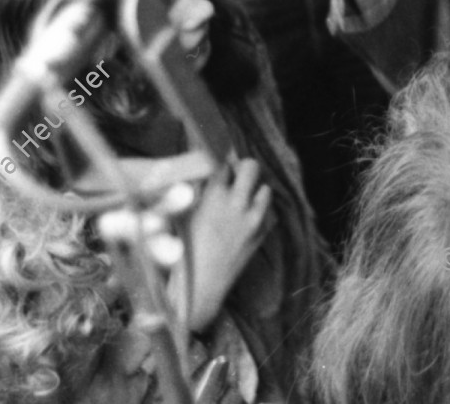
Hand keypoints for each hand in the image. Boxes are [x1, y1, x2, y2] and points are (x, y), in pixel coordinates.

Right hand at [179, 156, 272, 331]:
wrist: (200, 287)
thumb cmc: (181, 252)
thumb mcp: (182, 217)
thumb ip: (196, 192)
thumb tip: (203, 174)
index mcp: (214, 195)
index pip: (224, 162)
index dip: (220, 162)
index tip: (217, 165)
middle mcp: (238, 203)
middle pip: (251, 166)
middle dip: (242, 168)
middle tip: (233, 176)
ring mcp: (254, 220)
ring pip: (265, 189)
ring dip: (253, 191)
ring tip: (240, 200)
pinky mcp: (261, 235)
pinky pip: (267, 214)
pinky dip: (259, 213)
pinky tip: (244, 221)